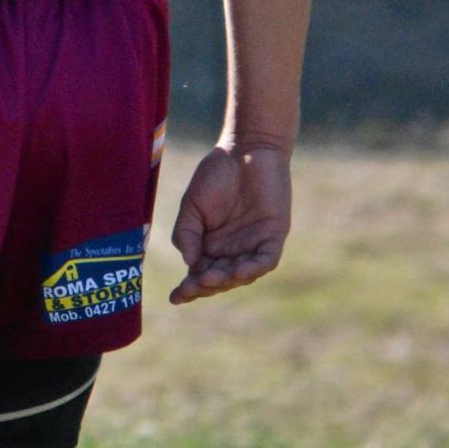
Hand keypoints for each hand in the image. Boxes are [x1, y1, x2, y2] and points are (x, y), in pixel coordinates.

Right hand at [169, 141, 291, 303]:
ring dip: (226, 280)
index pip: (199, 274)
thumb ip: (186, 233)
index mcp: (210, 245)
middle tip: (191, 287)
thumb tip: (189, 264)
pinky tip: (239, 271)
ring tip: (210, 278)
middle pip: (219, 279)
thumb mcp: (192, 205)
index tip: (175, 298)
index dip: (188, 289)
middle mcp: (232, 251)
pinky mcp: (273, 237)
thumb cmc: (216, 174)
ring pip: (241, 275)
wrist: (246, 149)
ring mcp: (253, 245)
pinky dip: (253, 268)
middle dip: (205, 286)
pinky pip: (266, 260)